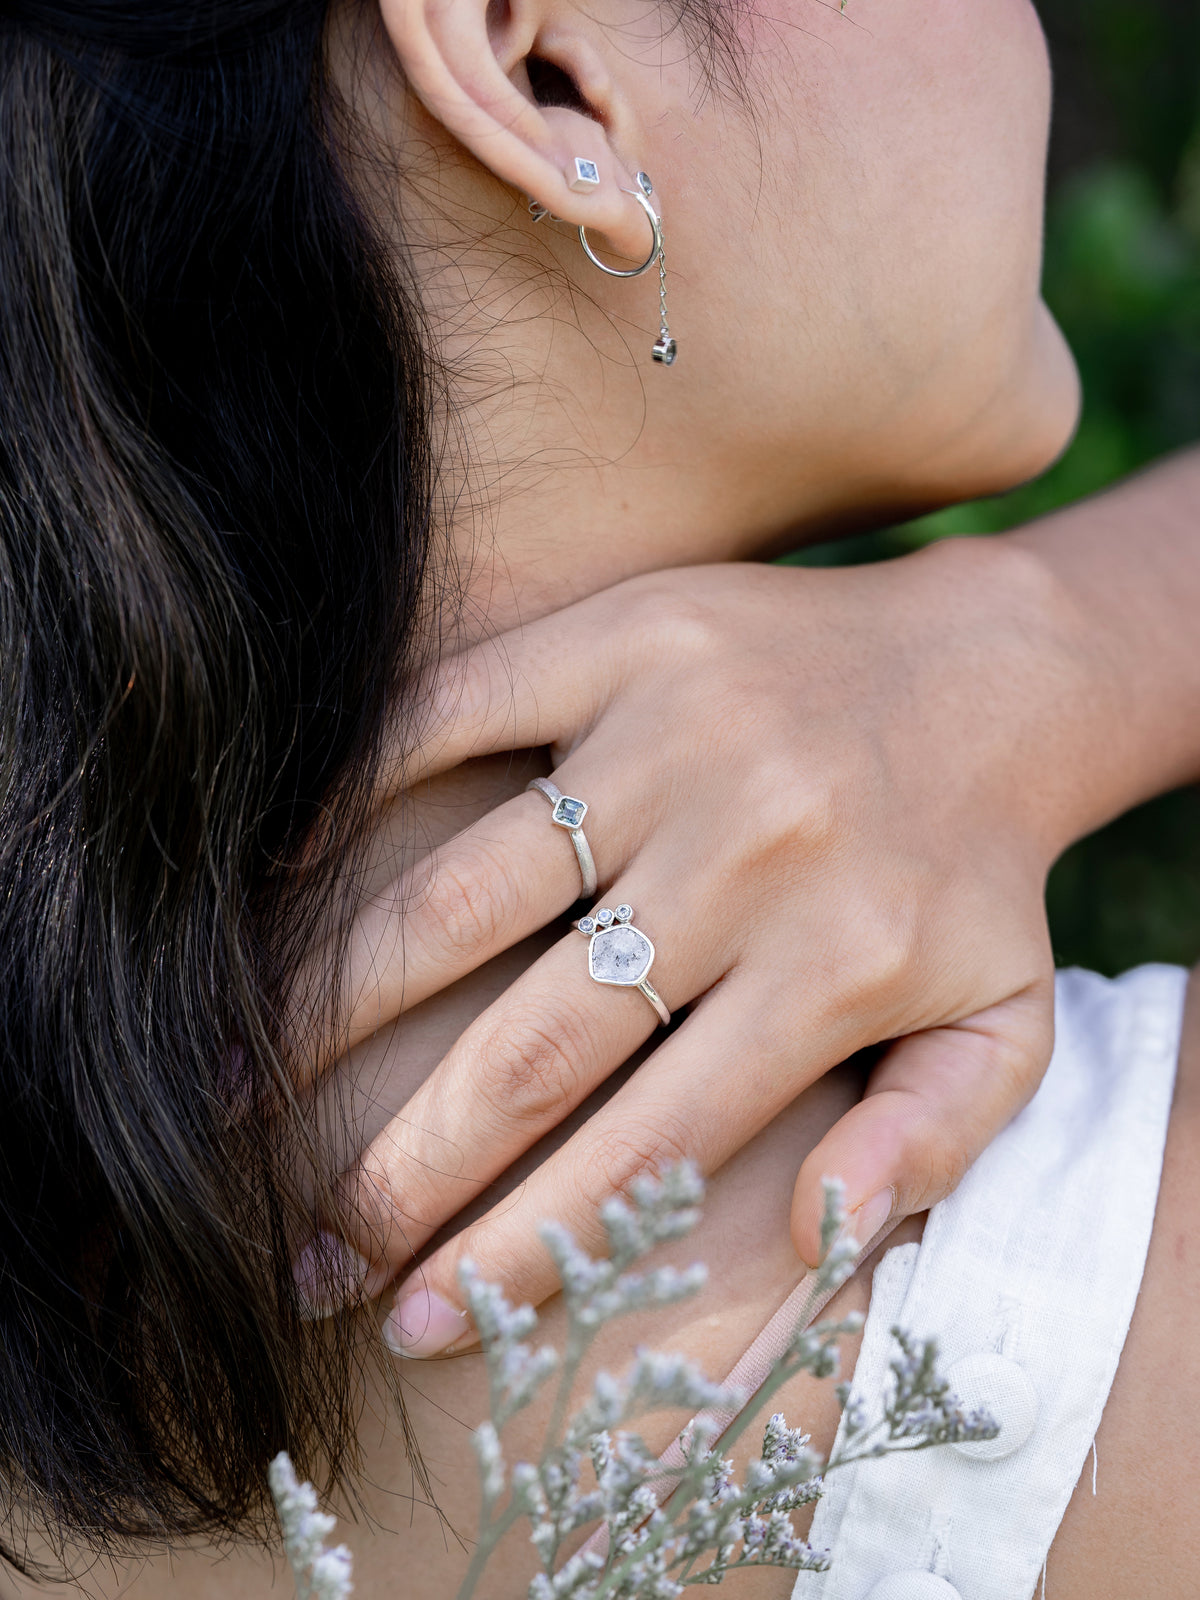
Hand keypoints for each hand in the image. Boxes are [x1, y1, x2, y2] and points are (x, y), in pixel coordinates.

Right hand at [313, 536, 1092, 1351]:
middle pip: (536, 1044)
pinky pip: (451, 716)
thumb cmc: (974, 874)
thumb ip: (936, 1140)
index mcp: (839, 967)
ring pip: (464, 893)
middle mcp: (749, 853)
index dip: (524, 1246)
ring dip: (336, 1003)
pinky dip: (353, 796)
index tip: (419, 1324)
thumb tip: (815, 1235)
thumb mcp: (1010, 1027)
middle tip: (304, 1251)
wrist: (989, 671)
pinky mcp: (622, 633)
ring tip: (239, 1091)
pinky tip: (277, 887)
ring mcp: (674, 732)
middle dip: (403, 1167)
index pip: (651, 1144)